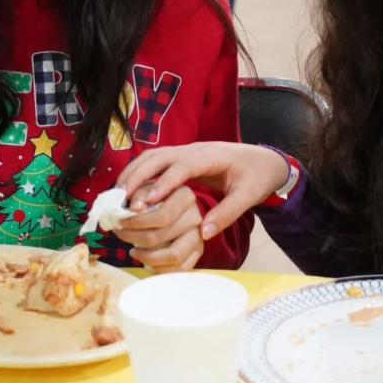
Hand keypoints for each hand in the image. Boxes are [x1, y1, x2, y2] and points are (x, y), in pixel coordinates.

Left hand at [114, 185, 203, 270]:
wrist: (171, 208)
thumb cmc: (155, 198)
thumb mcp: (146, 189)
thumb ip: (139, 196)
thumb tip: (135, 208)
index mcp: (185, 196)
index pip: (162, 216)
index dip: (137, 222)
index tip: (121, 223)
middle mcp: (196, 216)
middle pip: (162, 236)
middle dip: (135, 238)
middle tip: (121, 235)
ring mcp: (198, 236)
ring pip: (173, 255)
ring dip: (147, 257)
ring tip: (134, 251)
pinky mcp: (197, 252)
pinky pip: (179, 269)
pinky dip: (159, 268)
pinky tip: (146, 261)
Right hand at [117, 142, 287, 240]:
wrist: (264, 160)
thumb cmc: (256, 177)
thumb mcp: (248, 196)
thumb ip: (227, 214)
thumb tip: (203, 233)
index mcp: (212, 156)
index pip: (182, 166)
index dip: (163, 183)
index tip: (146, 202)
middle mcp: (195, 149)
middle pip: (160, 156)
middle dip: (138, 176)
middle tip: (121, 199)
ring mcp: (187, 151)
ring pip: (153, 156)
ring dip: (134, 173)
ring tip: (118, 195)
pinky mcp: (182, 157)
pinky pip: (156, 161)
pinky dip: (139, 172)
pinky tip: (128, 190)